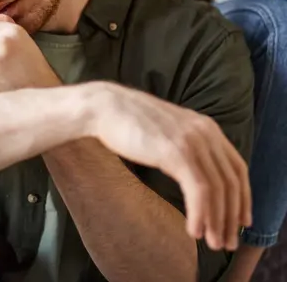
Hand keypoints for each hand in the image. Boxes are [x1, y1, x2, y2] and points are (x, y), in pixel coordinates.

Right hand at [90, 82, 251, 251]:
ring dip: (217, 221)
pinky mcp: (176, 151)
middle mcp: (205, 132)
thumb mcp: (170, 130)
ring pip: (217, 190)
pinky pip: (199, 190)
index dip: (243, 197)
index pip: (237, 167)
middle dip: (231, 217)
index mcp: (206, 126)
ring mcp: (191, 141)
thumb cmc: (131, 121)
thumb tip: (197, 176)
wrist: (106, 106)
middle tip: (226, 242)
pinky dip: (200, 215)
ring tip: (211, 242)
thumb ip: (188, 145)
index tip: (241, 221)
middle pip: (231, 182)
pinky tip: (193, 230)